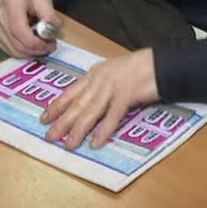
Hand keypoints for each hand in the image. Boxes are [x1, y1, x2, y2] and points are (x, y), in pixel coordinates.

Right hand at [0, 0, 60, 57]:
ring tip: (43, 45)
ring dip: (31, 53)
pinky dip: (23, 52)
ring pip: (14, 51)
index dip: (35, 42)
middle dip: (37, 50)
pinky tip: (32, 45)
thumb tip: (55, 27)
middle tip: (50, 46)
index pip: (19, 30)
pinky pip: (9, 51)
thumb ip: (49, 13)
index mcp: (11, 4)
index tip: (50, 44)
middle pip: (17, 44)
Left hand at [41, 49, 158, 149]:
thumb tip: (89, 102)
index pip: (72, 91)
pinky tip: (95, 142)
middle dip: (62, 122)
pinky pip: (112, 116)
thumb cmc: (141, 68)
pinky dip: (103, 130)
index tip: (44, 118)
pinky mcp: (127, 94)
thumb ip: (101, 84)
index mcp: (96, 73)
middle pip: (78, 104)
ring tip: (68, 144)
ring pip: (91, 111)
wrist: (162, 62)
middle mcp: (100, 79)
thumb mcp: (115, 71)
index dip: (57, 106)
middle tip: (49, 137)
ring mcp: (113, 86)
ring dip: (78, 130)